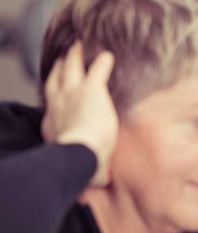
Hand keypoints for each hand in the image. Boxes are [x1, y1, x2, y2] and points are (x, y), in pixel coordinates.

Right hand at [41, 41, 116, 186]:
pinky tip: (109, 54)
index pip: (53, 106)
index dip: (56, 96)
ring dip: (75, 56)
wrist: (80, 154)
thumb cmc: (80, 166)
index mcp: (54, 125)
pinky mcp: (91, 89)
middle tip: (64, 57)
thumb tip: (97, 186)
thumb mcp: (83, 171)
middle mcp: (58, 105)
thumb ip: (91, 175)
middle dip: (60, 67)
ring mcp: (72, 95)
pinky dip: (103, 61)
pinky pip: (98, 69)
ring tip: (78, 47)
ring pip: (71, 68)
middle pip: (56, 80)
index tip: (58, 91)